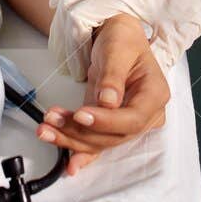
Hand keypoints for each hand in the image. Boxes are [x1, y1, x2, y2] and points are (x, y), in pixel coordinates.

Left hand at [36, 13, 169, 176]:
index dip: (106, 122)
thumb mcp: (118, 48)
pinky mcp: (110, 125)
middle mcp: (145, 114)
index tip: (80, 115)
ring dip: (71, 139)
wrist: (117, 38)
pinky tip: (69, 163)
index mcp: (154, 94)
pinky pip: (97, 143)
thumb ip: (113, 74)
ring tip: (46, 129)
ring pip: (101, 142)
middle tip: (53, 120)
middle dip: (81, 132)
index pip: (132, 119)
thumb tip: (109, 102)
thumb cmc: (122, 38)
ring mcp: (127, 122)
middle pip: (114, 136)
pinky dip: (81, 152)